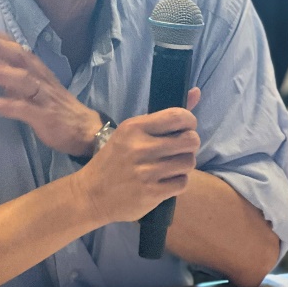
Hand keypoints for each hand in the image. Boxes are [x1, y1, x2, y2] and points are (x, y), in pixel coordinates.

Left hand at [0, 21, 101, 156]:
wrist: (84, 129)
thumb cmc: (51, 105)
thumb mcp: (27, 86)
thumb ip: (4, 73)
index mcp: (35, 69)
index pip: (15, 48)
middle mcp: (39, 78)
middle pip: (18, 58)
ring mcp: (43, 96)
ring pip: (21, 80)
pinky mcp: (46, 116)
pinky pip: (27, 110)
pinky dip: (10, 106)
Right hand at [74, 101, 200, 225]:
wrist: (90, 194)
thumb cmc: (113, 161)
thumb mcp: (130, 133)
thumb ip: (164, 117)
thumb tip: (197, 92)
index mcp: (134, 128)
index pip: (178, 116)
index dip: (189, 123)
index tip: (183, 130)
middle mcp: (140, 147)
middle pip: (190, 140)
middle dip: (189, 146)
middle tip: (178, 151)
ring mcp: (145, 172)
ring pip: (188, 162)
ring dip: (184, 165)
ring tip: (170, 167)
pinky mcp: (151, 193)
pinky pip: (182, 183)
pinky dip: (177, 183)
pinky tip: (165, 182)